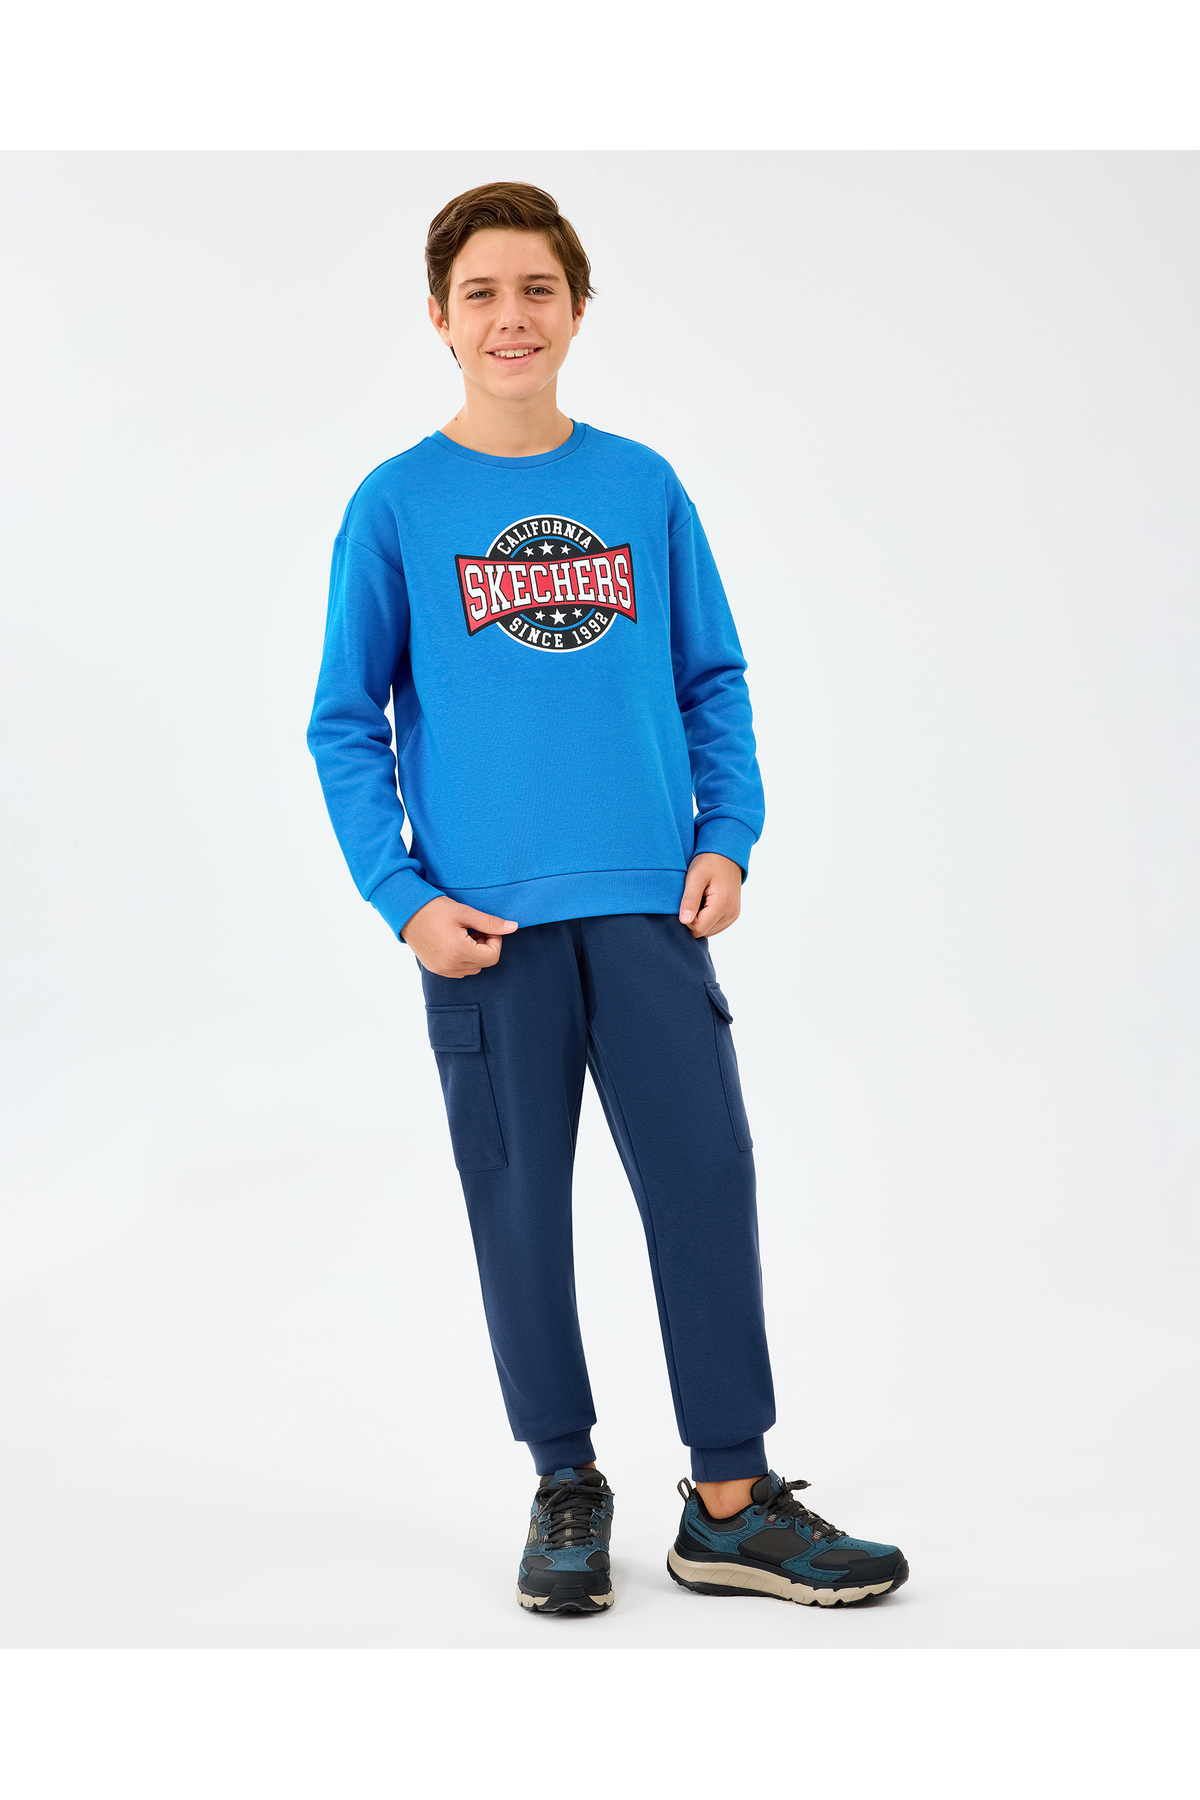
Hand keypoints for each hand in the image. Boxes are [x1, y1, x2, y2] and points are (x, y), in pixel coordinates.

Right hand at [401, 897, 517, 976]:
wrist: (406, 912)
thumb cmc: (435, 909)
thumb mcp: (466, 913)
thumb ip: (491, 923)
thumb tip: (514, 927)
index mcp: (459, 952)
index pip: (493, 957)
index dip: (495, 940)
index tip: (485, 927)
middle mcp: (450, 966)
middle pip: (484, 964)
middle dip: (485, 946)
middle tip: (474, 929)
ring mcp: (441, 970)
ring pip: (473, 968)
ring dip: (475, 953)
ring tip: (463, 935)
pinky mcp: (435, 969)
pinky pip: (459, 970)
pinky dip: (463, 958)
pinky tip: (454, 942)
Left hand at [678, 852, 741, 938]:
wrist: (726, 855)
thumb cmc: (709, 862)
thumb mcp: (695, 877)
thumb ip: (690, 900)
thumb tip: (684, 921)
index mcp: (723, 904)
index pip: (698, 928)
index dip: (686, 919)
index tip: (685, 902)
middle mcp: (731, 913)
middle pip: (703, 931)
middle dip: (692, 920)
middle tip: (691, 899)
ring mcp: (733, 915)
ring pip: (708, 931)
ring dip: (699, 920)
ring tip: (699, 899)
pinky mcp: (733, 915)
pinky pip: (714, 927)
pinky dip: (706, 919)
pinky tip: (705, 904)